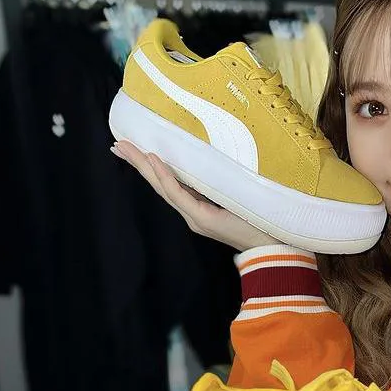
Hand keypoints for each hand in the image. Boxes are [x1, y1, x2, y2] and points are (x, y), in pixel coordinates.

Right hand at [112, 140, 273, 250]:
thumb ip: (221, 183)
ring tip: (127, 149)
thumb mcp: (235, 196)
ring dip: (144, 167)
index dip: (149, 167)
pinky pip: (179, 195)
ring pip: (163, 188)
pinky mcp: (204, 219)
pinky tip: (154, 162)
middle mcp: (192, 213)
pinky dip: (166, 178)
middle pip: (159, 184)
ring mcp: (195, 217)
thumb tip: (216, 159)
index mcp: (197, 208)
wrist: (273, 245)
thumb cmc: (259, 221)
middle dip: (137, 164)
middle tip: (117, 144)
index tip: (132, 149)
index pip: (168, 184)